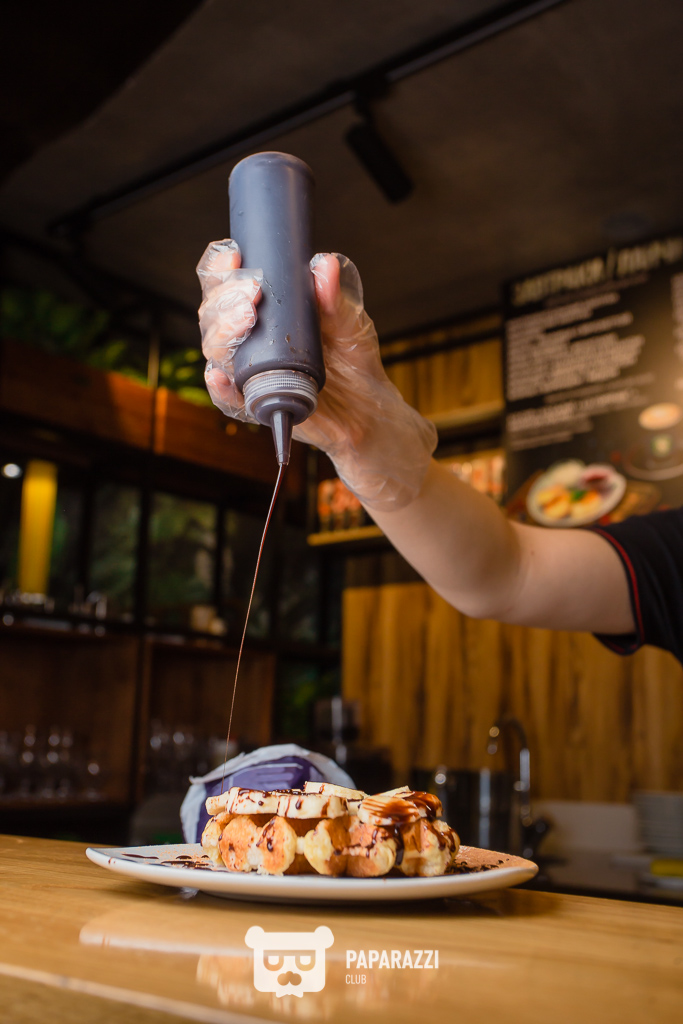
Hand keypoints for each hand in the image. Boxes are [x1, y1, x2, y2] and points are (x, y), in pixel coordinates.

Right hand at [197, 240, 435, 510]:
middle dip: (223, 298)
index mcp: (266, 311)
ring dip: (222, 333)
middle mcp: (250, 339)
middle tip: (250, 292)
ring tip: (246, 319)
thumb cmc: (355, 361)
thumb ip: (336, 298)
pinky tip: (222, 377)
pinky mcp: (257, 404)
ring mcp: (250, 372)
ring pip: (215, 350)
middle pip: (213, 314)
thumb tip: (325, 266)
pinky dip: (220, 388)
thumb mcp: (351, 324)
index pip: (229, 283)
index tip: (235, 255)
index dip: (222, 267)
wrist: (368, 410)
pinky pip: (228, 398)